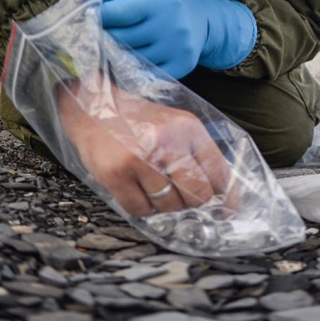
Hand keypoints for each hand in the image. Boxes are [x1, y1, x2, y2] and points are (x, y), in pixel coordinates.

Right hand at [56, 78, 233, 217]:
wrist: (93, 107)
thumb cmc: (137, 121)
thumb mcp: (174, 125)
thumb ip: (196, 153)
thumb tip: (218, 193)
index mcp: (188, 128)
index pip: (220, 173)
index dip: (226, 200)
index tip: (225, 213)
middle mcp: (168, 142)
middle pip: (198, 195)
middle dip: (192, 205)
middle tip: (182, 200)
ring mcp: (141, 159)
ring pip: (169, 207)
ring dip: (163, 206)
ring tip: (151, 186)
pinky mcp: (116, 174)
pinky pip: (140, 210)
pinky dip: (140, 207)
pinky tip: (134, 188)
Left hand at [95, 0, 255, 78]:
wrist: (203, 23)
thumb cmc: (165, 1)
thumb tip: (91, 3)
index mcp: (162, 1)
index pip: (117, 12)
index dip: (97, 16)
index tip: (89, 18)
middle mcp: (173, 25)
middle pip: (119, 38)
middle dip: (104, 36)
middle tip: (99, 34)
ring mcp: (177, 50)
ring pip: (128, 59)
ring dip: (114, 55)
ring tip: (114, 47)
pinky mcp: (180, 68)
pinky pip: (141, 76)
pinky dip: (129, 71)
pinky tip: (129, 61)